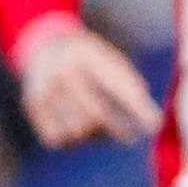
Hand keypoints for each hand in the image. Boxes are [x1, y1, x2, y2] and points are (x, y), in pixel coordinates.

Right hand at [12, 16, 160, 147]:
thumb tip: (153, 125)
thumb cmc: (89, 60)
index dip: (137, 109)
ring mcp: (44, 90)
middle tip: (129, 137)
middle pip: (95, 115)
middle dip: (117, 130)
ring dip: (94, 136)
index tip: (154, 126)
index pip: (118, 87)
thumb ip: (130, 86)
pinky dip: (72, 141)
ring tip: (100, 127)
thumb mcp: (109, 59)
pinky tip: (78, 130)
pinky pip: (57, 139)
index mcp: (87, 56)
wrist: (44, 46)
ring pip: (77, 131)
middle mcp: (62, 72)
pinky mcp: (32, 107)